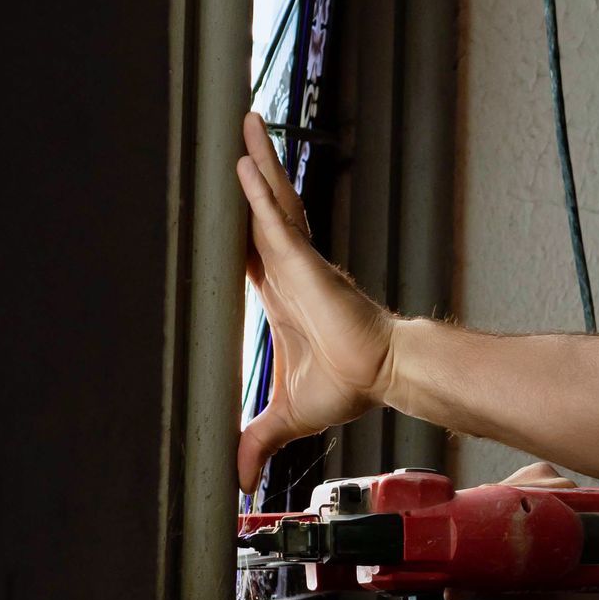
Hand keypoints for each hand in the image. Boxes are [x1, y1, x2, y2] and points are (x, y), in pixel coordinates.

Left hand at [236, 113, 396, 490]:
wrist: (383, 376)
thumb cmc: (347, 383)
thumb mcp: (287, 413)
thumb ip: (256, 438)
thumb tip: (236, 479)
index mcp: (280, 292)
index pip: (246, 246)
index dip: (231, 216)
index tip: (215, 190)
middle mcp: (287, 268)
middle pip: (259, 208)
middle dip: (249, 168)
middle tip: (232, 129)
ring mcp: (297, 261)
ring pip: (270, 201)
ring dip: (256, 161)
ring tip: (241, 121)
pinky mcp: (305, 264)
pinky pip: (277, 220)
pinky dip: (259, 192)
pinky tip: (245, 164)